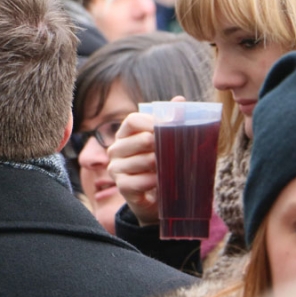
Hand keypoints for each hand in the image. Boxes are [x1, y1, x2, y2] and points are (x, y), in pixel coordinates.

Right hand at [107, 96, 185, 226]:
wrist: (157, 197)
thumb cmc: (161, 164)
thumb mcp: (166, 143)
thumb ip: (170, 120)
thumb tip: (179, 99)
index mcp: (125, 134)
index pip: (132, 120)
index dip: (150, 122)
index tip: (168, 127)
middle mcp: (116, 149)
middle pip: (137, 139)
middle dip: (158, 145)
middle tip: (173, 149)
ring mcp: (116, 168)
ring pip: (139, 161)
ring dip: (157, 164)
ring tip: (169, 167)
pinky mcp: (121, 187)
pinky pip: (136, 181)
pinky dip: (150, 181)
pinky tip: (160, 181)